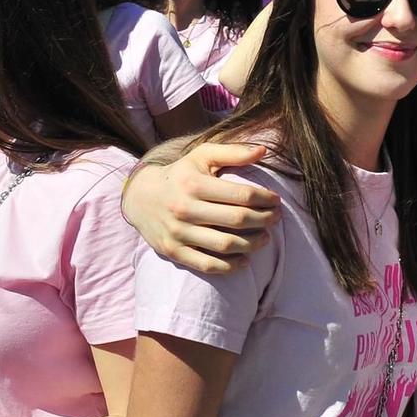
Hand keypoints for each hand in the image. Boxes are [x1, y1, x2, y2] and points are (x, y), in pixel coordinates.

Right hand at [121, 143, 279, 273]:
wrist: (140, 198)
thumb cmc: (180, 175)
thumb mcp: (201, 157)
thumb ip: (233, 153)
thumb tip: (264, 151)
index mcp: (194, 183)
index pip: (241, 194)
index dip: (265, 198)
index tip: (276, 200)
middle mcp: (184, 208)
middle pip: (237, 219)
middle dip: (264, 219)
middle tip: (276, 218)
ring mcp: (178, 233)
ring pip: (226, 244)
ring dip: (253, 243)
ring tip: (265, 237)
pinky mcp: (173, 251)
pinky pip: (207, 265)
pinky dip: (230, 266)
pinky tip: (245, 259)